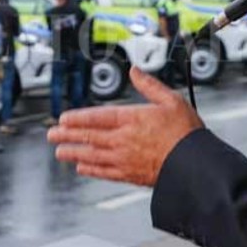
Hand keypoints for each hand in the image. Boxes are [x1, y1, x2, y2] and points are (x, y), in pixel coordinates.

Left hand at [50, 68, 202, 185]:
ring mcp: (124, 159)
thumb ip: (150, 85)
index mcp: (132, 119)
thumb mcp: (172, 100)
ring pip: (91, 155)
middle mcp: (123, 140)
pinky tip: (81, 168)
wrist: (195, 165)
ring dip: (73, 153)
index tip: (63, 119)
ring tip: (59, 152)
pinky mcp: (130, 175)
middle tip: (51, 134)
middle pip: (89, 136)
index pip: (97, 117)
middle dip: (67, 135)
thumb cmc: (186, 133)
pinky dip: (90, 170)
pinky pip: (104, 172)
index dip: (77, 118)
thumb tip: (135, 71)